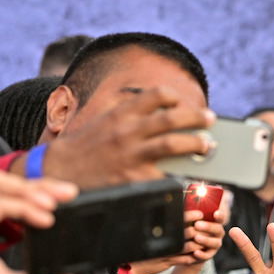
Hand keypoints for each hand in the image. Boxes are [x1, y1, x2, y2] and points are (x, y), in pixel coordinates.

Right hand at [0, 172, 78, 273]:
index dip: (40, 191)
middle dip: (40, 186)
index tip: (69, 195)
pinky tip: (45, 220)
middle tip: (70, 192)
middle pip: (6, 186)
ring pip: (0, 189)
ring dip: (29, 193)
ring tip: (55, 206)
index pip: (15, 197)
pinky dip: (23, 208)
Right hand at [40, 86, 214, 189]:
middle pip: (171, 118)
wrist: (62, 171)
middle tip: (210, 119)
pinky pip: (165, 175)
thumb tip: (168, 110)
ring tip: (206, 145)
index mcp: (122, 114)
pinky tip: (194, 177)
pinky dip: (182, 176)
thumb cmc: (90, 145)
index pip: (156, 95)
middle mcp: (127, 131)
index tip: (187, 103)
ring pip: (172, 144)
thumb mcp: (107, 120)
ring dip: (196, 143)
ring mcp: (131, 155)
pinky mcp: (134, 178)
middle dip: (197, 117)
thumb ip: (133, 113)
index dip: (177, 97)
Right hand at [129, 209, 226, 273]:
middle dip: (200, 231)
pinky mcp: (167, 261)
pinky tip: (195, 256)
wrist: (133, 265)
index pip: (178, 219)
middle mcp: (164, 238)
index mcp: (161, 229)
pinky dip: (191, 257)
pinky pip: (184, 259)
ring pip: (189, 246)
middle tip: (207, 230)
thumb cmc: (143, 248)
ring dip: (198, 245)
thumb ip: (166, 228)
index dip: (191, 215)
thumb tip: (180, 218)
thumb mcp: (153, 235)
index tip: (200, 214)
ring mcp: (166, 250)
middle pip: (187, 232)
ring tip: (204, 244)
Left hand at [182, 209, 225, 262]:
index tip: (216, 213)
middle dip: (208, 227)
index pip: (220, 217)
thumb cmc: (189, 228)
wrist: (187, 247)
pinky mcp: (210, 254)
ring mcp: (215, 244)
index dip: (219, 215)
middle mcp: (217, 233)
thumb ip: (192, 211)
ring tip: (196, 238)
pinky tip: (195, 252)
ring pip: (215, 242)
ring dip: (205, 240)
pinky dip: (202, 254)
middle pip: (218, 229)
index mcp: (214, 222)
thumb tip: (188, 200)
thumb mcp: (190, 219)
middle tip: (197, 225)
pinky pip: (208, 255)